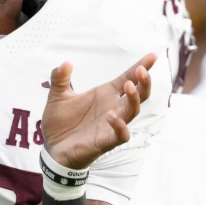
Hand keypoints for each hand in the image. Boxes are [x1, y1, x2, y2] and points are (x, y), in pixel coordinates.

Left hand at [41, 54, 155, 168]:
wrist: (53, 149)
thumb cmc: (60, 123)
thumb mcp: (56, 97)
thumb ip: (59, 79)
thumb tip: (65, 63)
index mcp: (105, 94)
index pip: (128, 78)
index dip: (141, 66)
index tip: (153, 55)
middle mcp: (113, 108)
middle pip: (138, 94)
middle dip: (143, 82)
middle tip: (141, 70)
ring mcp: (111, 125)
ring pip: (132, 112)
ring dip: (134, 99)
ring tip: (128, 87)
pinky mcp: (105, 141)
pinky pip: (121, 135)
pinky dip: (120, 126)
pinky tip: (112, 116)